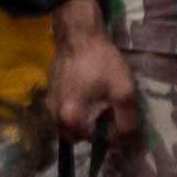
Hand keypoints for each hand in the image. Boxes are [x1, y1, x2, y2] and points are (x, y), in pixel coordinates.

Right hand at [45, 0, 136, 150]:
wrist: (79, 33)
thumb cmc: (101, 62)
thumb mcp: (123, 93)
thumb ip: (126, 123)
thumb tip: (125, 142)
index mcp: (70, 119)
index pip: (91, 142)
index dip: (107, 134)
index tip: (116, 119)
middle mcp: (54, 115)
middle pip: (75, 136)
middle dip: (90, 130)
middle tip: (106, 112)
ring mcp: (49, 102)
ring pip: (66, 123)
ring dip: (81, 120)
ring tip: (97, 102)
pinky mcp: (50, 89)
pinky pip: (62, 109)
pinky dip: (73, 107)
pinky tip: (86, 92)